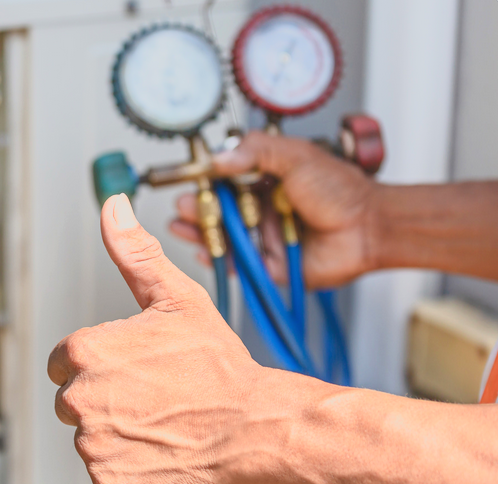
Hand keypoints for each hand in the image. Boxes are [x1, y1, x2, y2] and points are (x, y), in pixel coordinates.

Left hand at [47, 194, 279, 483]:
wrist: (254, 425)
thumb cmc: (218, 365)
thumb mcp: (176, 298)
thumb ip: (134, 253)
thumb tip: (113, 207)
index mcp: (84, 353)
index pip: (62, 362)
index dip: (98, 364)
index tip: (131, 369)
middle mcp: (80, 399)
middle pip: (72, 400)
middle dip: (104, 398)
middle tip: (151, 395)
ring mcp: (94, 444)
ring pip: (90, 437)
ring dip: (117, 432)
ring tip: (160, 421)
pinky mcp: (110, 481)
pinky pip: (106, 472)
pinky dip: (128, 466)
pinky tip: (159, 448)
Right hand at [169, 131, 379, 288]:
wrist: (369, 227)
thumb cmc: (341, 190)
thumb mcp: (296, 156)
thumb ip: (257, 151)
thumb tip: (219, 158)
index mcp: (266, 181)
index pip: (225, 180)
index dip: (205, 181)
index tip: (188, 179)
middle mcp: (261, 209)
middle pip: (218, 211)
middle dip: (195, 209)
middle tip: (181, 205)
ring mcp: (263, 237)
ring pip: (223, 237)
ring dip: (199, 232)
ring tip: (181, 225)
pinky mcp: (268, 265)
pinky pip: (237, 264)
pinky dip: (217, 259)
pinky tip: (202, 250)